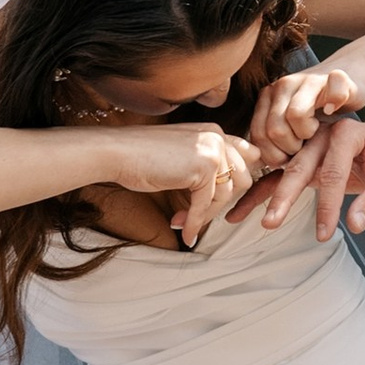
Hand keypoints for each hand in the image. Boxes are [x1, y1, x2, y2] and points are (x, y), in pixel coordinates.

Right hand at [103, 123, 265, 245]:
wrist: (118, 152)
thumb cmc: (143, 156)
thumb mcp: (183, 154)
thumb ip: (207, 163)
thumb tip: (229, 188)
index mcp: (215, 131)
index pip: (246, 157)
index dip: (238, 180)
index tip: (223, 200)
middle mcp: (217, 137)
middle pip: (243, 178)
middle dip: (223, 201)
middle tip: (199, 213)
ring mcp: (212, 151)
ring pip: (226, 195)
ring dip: (206, 215)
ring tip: (183, 220)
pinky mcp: (202, 169)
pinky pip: (206, 205)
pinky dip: (195, 222)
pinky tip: (185, 233)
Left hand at [246, 62, 364, 171]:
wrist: (345, 83)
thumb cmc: (316, 116)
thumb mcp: (288, 131)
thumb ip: (270, 145)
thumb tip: (255, 173)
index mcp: (267, 98)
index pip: (258, 134)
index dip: (274, 154)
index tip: (288, 156)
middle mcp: (283, 86)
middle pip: (274, 128)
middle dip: (291, 147)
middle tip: (304, 146)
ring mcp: (307, 79)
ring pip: (295, 114)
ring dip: (308, 132)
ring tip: (316, 132)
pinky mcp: (335, 76)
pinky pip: (334, 92)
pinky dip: (335, 102)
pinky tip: (333, 110)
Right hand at [249, 112, 364, 242]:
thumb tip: (356, 225)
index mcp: (347, 132)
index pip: (334, 171)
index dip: (329, 204)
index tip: (325, 233)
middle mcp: (322, 134)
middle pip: (300, 167)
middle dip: (285, 197)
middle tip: (271, 223)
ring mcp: (309, 146)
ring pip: (283, 172)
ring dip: (264, 197)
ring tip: (238, 217)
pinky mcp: (302, 160)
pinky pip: (277, 177)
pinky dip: (257, 195)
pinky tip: (236, 213)